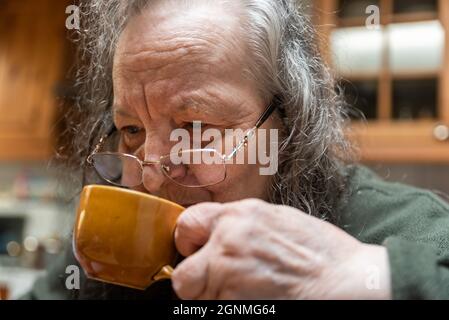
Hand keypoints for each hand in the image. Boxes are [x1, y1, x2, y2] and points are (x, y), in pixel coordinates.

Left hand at [172, 199, 390, 299]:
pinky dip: (227, 306)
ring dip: (213, 298)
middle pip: (183, 272)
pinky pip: (216, 308)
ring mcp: (230, 275)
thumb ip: (242, 224)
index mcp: (239, 215)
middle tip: (212, 282)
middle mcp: (228, 242)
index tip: (194, 251)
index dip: (188, 241)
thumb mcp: (277, 220)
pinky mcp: (235, 303)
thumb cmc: (320, 253)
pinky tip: (251, 300)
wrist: (345, 280)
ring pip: (198, 298)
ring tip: (244, 292)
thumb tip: (219, 233)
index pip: (188, 223)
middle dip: (193, 279)